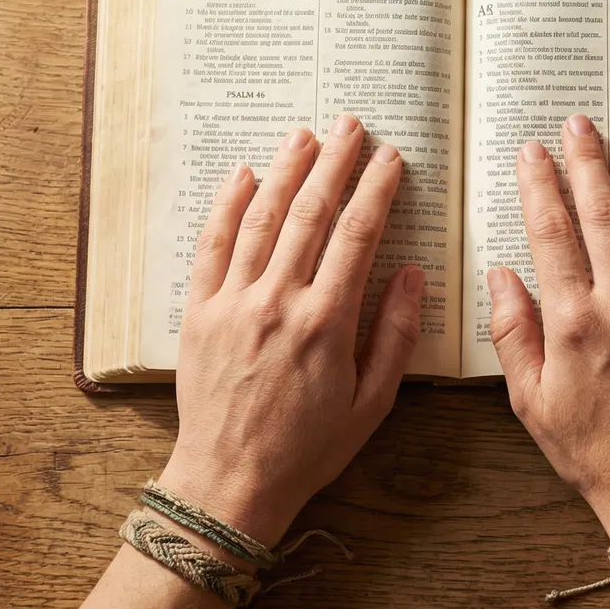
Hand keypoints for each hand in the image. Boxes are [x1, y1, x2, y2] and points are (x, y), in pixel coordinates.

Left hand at [158, 114, 422, 548]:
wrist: (230, 483)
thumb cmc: (307, 449)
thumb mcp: (372, 402)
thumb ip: (394, 334)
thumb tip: (410, 274)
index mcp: (326, 323)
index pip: (357, 236)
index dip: (376, 190)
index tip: (391, 159)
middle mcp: (278, 303)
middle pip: (310, 214)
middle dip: (335, 163)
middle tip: (351, 126)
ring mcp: (233, 304)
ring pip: (262, 219)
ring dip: (286, 170)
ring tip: (306, 136)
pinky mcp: (199, 313)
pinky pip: (212, 246)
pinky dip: (227, 205)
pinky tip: (244, 174)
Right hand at [487, 114, 609, 537]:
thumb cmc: (590, 448)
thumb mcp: (529, 400)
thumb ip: (513, 333)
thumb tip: (502, 274)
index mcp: (573, 322)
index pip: (551, 233)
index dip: (539, 185)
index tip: (532, 151)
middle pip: (603, 214)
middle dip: (587, 162)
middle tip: (578, 123)